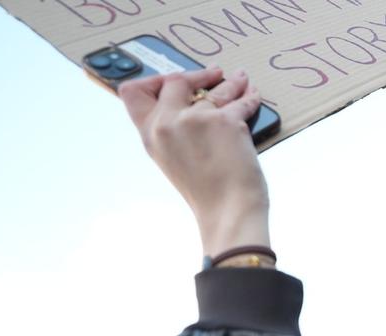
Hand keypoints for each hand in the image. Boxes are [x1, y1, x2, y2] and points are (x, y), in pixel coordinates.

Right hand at [120, 68, 270, 257]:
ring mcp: (195, 119)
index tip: (172, 80)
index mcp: (150, 135)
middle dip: (198, 74)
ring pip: (216, 88)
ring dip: (233, 82)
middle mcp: (167, 123)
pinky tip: (253, 95)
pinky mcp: (225, 121)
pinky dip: (251, 97)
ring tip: (241, 79)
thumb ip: (170, 132)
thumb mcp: (172, 161)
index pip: (132, 92)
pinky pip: (241, 100)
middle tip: (213, 73)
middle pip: (176, 81)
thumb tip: (187, 105)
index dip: (152, 80)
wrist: (228, 212)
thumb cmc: (207, 193)